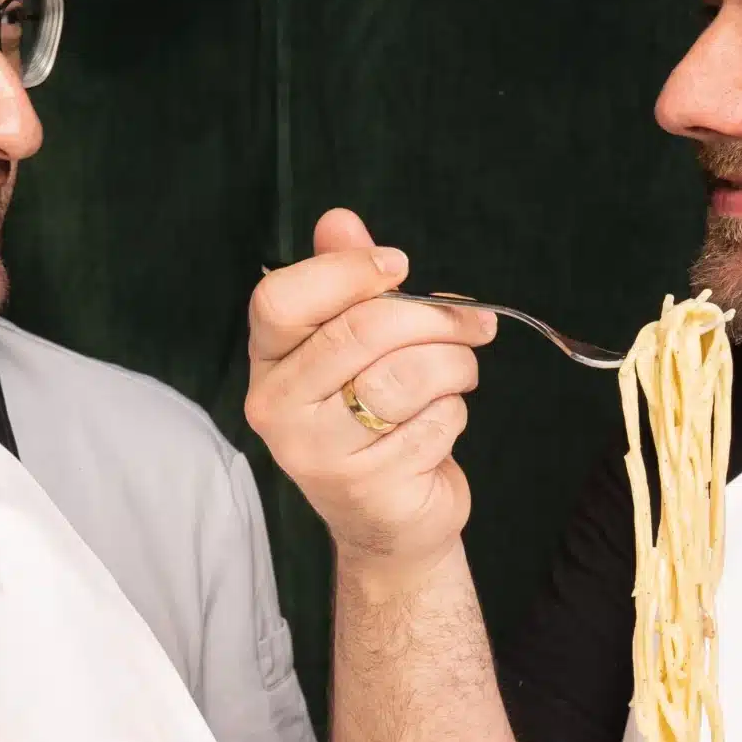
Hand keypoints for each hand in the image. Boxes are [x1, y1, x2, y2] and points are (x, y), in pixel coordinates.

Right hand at [243, 207, 496, 576]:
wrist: (388, 521)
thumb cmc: (371, 418)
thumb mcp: (353, 346)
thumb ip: (344, 281)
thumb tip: (339, 220)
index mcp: (268, 362)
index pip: (281, 299)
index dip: (348, 272)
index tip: (399, 267)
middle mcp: (277, 409)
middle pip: (362, 330)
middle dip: (434, 318)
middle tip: (474, 323)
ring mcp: (318, 453)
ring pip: (407, 375)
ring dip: (455, 366)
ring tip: (459, 373)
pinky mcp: (368, 487)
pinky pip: (432, 422)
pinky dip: (454, 413)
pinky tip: (440, 424)